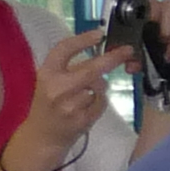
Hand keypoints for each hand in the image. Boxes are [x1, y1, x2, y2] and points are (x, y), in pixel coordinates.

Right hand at [9, 23, 124, 170]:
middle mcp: (57, 88)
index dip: (83, 39)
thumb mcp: (49, 81)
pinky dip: (99, 101)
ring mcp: (70, 106)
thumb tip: (100, 52)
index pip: (64, 49)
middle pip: (91, 69)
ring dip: (100, 87)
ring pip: (100, 87)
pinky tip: (87, 106)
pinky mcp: (82, 120)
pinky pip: (102, 103)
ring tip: (85, 94)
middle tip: (127, 51)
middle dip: (112, 58)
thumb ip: (69, 68)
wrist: (42, 136)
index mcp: (46, 74)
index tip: (100, 34)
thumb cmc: (48, 105)